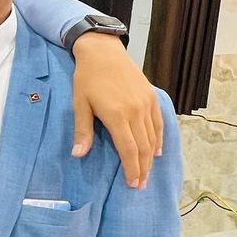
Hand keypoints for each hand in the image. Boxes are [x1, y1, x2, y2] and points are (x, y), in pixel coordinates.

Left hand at [71, 34, 163, 188]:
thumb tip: (78, 155)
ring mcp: (146, 103)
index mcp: (117, 115)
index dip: (131, 169)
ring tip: (147, 173)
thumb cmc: (87, 78)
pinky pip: (158, 123)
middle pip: (143, 147)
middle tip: (140, 185)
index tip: (132, 184)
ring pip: (153, 137)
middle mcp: (135, 111)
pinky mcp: (151, 97)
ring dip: (151, 157)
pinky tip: (157, 151)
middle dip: (143, 168)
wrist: (103, 51)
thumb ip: (82, 130)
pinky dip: (159, 139)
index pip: (128, 149)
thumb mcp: (79, 104)